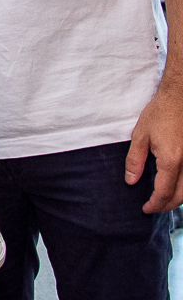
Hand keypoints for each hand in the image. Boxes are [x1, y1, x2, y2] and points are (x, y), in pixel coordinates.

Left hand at [125, 81, 182, 211]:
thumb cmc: (160, 114)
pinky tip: (176, 186)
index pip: (164, 192)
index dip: (155, 204)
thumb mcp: (140, 136)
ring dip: (178, 199)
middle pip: (181, 196)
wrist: (180, 98)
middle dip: (167, 206)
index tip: (146, 209)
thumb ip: (135, 161)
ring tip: (163, 200)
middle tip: (153, 208)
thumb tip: (131, 181)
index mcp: (172, 161)